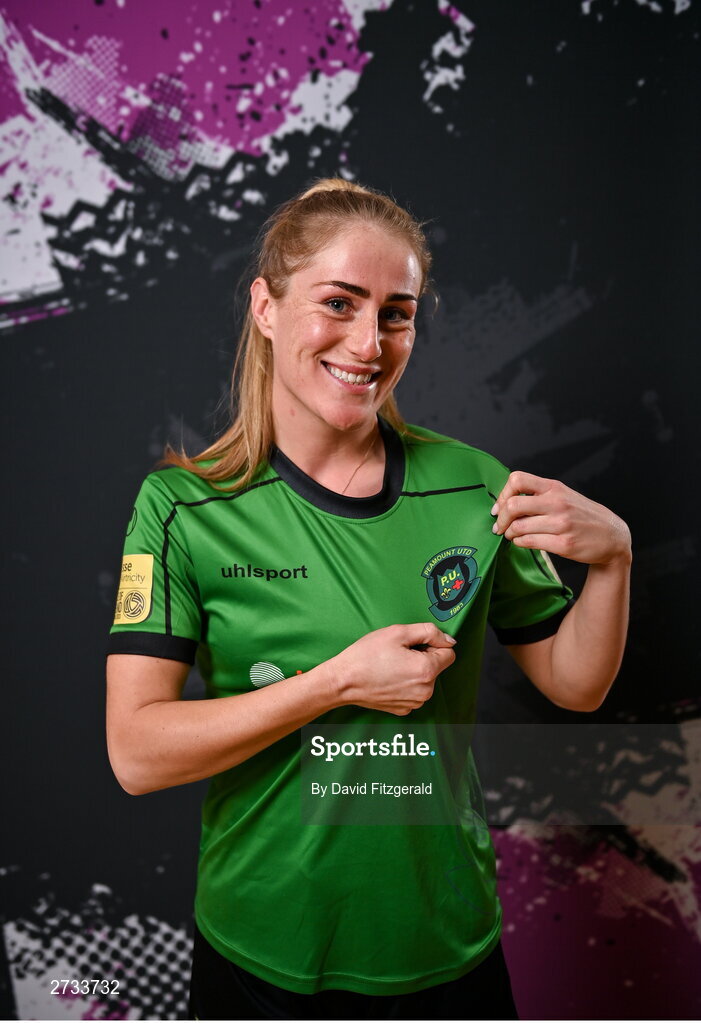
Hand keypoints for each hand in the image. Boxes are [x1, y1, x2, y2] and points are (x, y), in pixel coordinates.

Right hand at [327, 623, 456, 715]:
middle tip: (397, 653)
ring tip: (391, 666)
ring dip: (414, 671)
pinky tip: (388, 678)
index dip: (432, 644)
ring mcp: (415, 703)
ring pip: (425, 679)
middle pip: (436, 666)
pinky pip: (414, 691)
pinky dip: (405, 684)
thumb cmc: (366, 655)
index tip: (413, 644)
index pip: (449, 653)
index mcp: (427, 670)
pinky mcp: (404, 709)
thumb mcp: (397, 632)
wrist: (343, 681)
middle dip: (422, 657)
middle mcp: (425, 690)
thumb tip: (448, 639)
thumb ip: (429, 632)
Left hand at [491, 471, 630, 566]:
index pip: (517, 479)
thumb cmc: (583, 515)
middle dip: (501, 519)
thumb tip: (505, 501)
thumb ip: (539, 495)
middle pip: (513, 506)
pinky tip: (522, 542)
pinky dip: (519, 543)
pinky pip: (529, 542)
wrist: (612, 536)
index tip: (500, 508)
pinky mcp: (564, 544)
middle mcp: (557, 503)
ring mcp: (561, 524)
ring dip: (509, 533)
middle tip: (500, 526)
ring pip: (518, 527)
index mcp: (554, 487)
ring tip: (511, 535)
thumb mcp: (564, 495)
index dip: (502, 494)